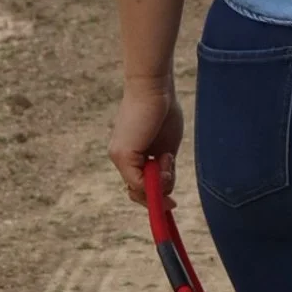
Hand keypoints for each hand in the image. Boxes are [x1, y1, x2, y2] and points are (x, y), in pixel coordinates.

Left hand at [111, 76, 183, 196]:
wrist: (154, 87)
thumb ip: (164, 168)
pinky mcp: (122, 154)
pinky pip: (137, 183)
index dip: (154, 198)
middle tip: (171, 190)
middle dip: (156, 197)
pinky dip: (155, 179)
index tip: (172, 203)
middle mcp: (120, 158)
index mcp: (131, 155)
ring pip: (138, 189)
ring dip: (159, 183)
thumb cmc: (163, 110)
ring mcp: (119, 157)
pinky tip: (164, 159)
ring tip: (167, 159)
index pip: (139, 186)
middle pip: (136, 192)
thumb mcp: (167, 148)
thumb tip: (165, 190)